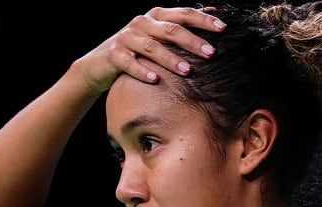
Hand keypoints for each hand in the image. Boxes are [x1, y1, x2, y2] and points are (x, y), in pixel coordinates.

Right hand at [76, 6, 225, 91]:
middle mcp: (141, 23)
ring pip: (151, 47)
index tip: (223, 29)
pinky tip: (155, 80)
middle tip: (211, 53)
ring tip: (188, 71)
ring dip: (171, 59)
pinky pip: (129, 62)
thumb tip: (213, 11)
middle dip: (192, 41)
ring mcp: (126, 38)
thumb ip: (181, 25)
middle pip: (170, 30)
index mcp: (156, 16)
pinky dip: (142, 71)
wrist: (99, 64)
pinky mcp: (114, 55)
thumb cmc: (137, 50)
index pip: (183, 14)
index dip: (203, 20)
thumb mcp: (158, 35)